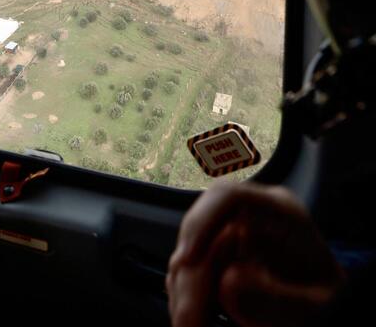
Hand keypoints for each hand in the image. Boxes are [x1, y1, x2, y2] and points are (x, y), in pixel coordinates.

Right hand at [166, 183, 344, 326]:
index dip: (201, 222)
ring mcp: (234, 233)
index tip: (187, 259)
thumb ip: (275, 298)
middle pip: (201, 226)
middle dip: (189, 272)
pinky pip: (192, 269)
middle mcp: (252, 215)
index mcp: (282, 213)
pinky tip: (196, 317)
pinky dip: (186, 293)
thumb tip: (226, 281)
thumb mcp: (315, 307)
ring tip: (192, 323)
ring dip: (184, 288)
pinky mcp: (221, 256)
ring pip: (191, 249)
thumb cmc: (327, 304)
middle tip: (188, 317)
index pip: (228, 197)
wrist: (325, 311)